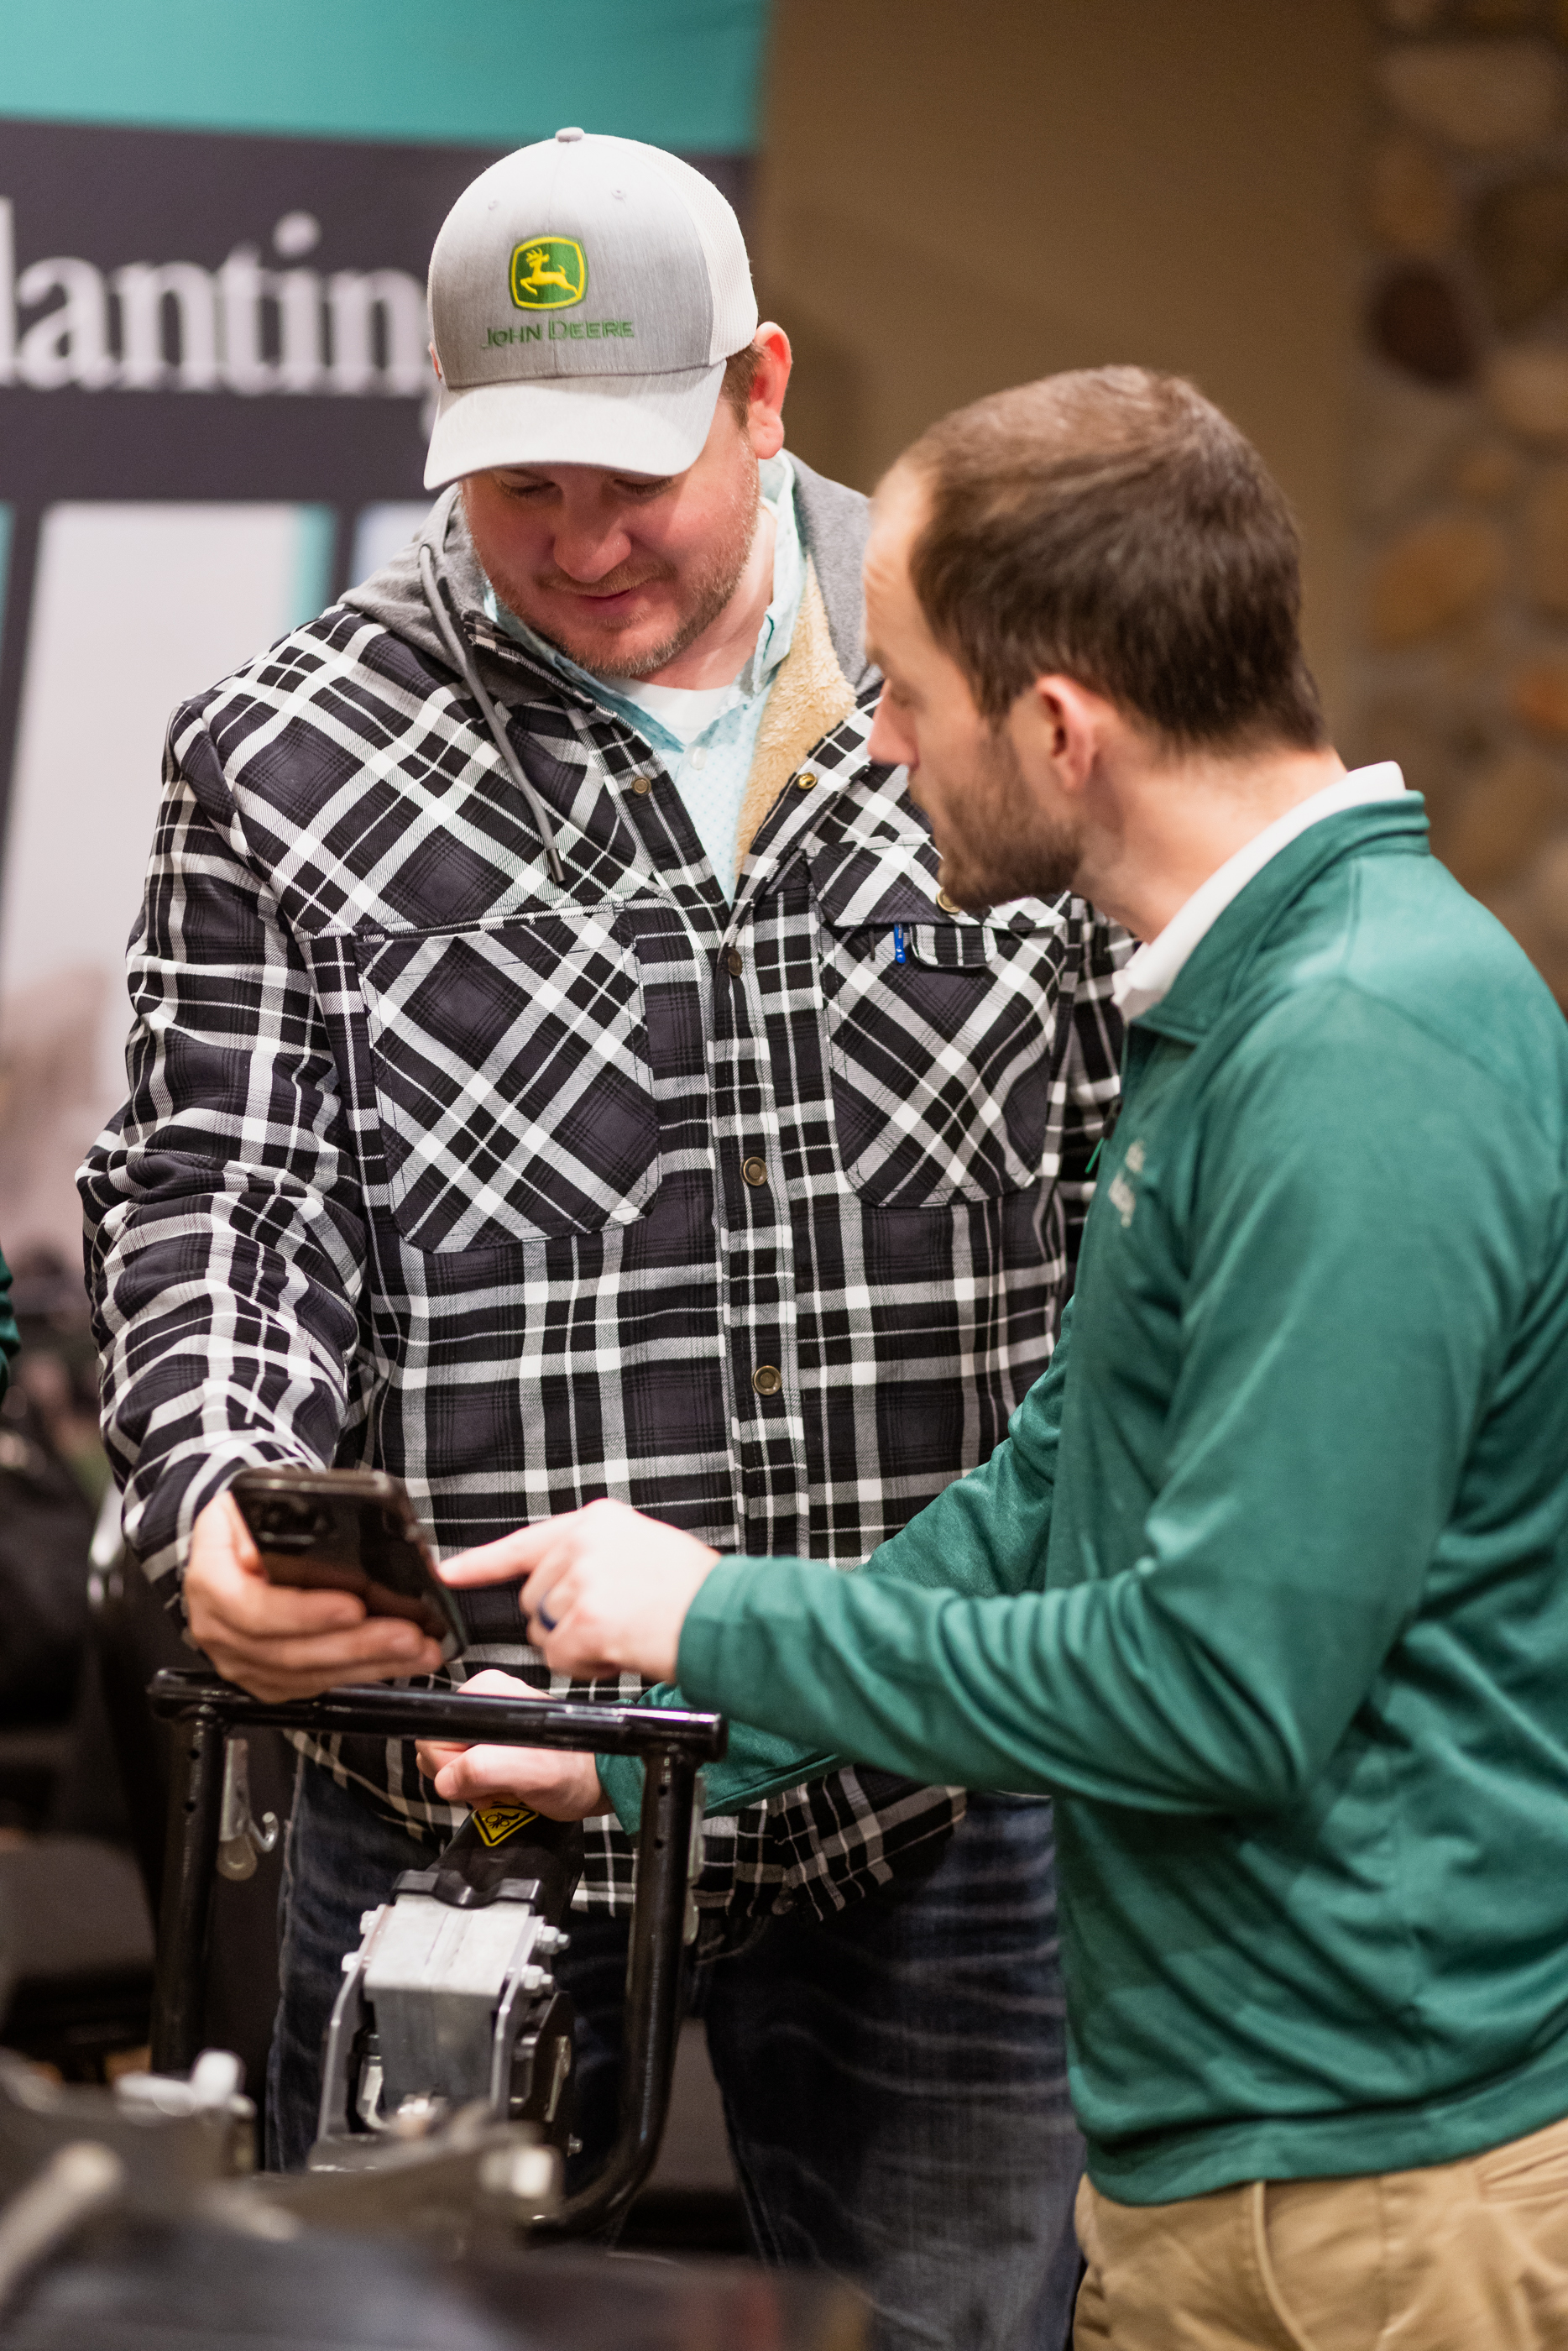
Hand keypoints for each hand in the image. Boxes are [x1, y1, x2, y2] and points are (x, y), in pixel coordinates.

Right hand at [184, 1490, 445, 1701]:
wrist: (235, 1546)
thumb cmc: (249, 1524)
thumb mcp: (249, 1505)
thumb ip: (266, 1522)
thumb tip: (278, 1549)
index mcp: (210, 1582)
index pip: (253, 1609)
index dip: (304, 1613)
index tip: (353, 1606)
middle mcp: (218, 1629)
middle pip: (288, 1652)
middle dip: (355, 1645)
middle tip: (406, 1633)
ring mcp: (241, 1661)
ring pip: (307, 1675)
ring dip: (369, 1664)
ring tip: (418, 1648)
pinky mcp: (267, 1679)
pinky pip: (315, 1686)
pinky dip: (362, 1674)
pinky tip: (398, 1660)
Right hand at [414, 1669, 606, 1819]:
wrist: (598, 1782)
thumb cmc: (574, 1772)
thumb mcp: (531, 1772)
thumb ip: (483, 1769)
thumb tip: (447, 1779)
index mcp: (485, 1694)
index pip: (432, 1735)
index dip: (450, 1768)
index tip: (482, 1780)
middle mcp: (483, 1702)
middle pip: (436, 1749)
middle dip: (462, 1779)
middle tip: (498, 1786)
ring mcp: (486, 1722)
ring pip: (448, 1763)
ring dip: (472, 1785)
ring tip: (506, 1786)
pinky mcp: (491, 1741)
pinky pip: (463, 1769)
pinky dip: (480, 1786)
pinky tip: (505, 1786)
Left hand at [439, 1497, 718, 1681]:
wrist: (725, 1617)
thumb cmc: (698, 1593)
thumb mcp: (646, 1547)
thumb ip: (599, 1556)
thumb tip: (563, 1582)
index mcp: (598, 1521)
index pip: (526, 1541)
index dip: (481, 1562)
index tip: (449, 1573)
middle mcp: (583, 1544)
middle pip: (536, 1598)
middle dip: (564, 1621)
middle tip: (616, 1622)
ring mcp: (581, 1581)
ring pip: (545, 1631)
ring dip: (578, 1646)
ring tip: (626, 1633)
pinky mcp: (584, 1620)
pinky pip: (561, 1659)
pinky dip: (588, 1666)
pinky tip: (623, 1649)